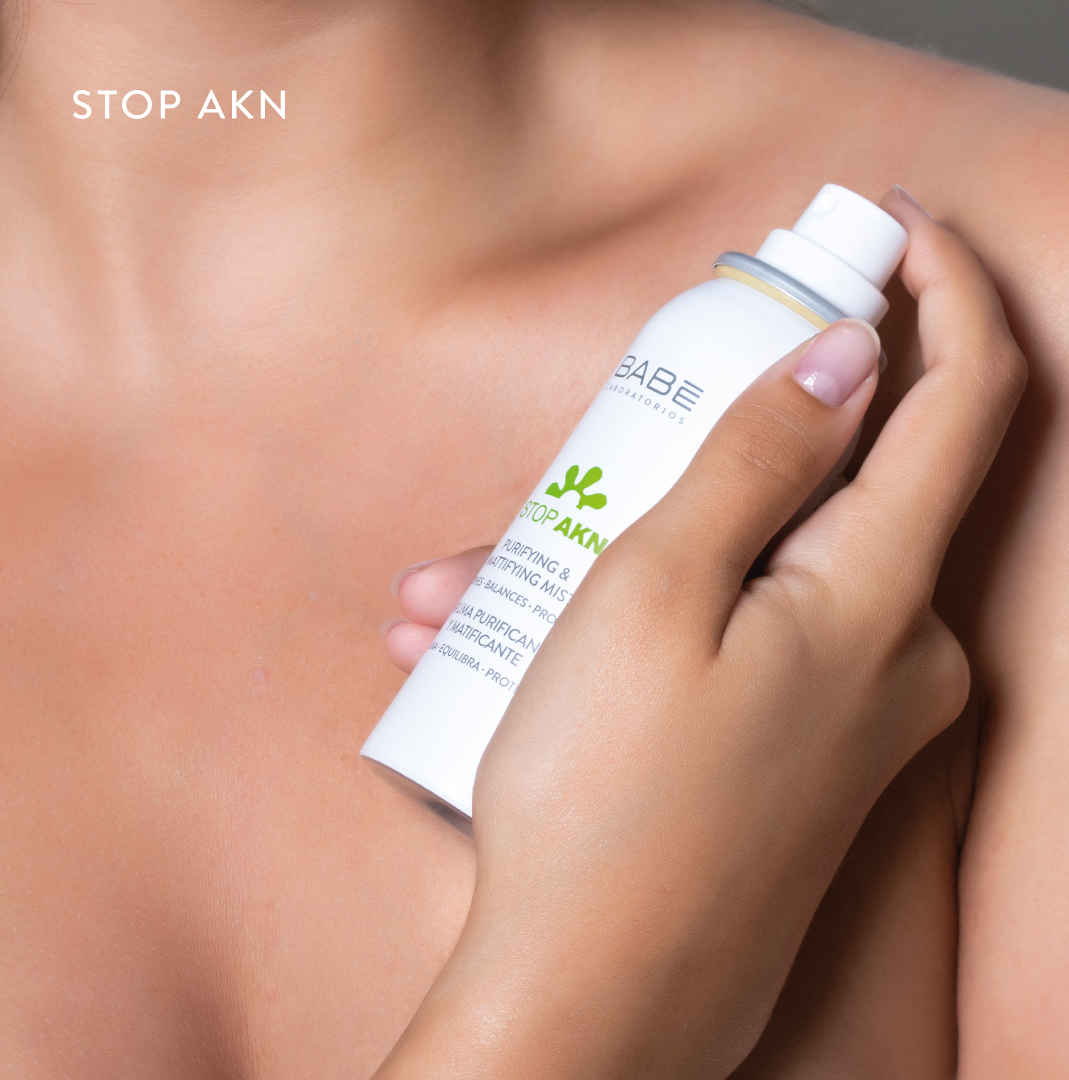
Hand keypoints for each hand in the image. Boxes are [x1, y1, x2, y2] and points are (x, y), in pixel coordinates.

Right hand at [375, 191, 1026, 1079]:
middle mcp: (892, 652)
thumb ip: (759, 461)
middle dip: (684, 454)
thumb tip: (843, 360)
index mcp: (880, 598)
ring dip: (613, 554)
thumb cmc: (607, 799)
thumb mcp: (656, 592)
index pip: (966, 396)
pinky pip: (728, 637)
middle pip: (814, 488)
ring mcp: (846, 708)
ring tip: (463, 593)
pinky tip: (499, 645)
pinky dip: (628, 621)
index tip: (884, 228)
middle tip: (556, 480)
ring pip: (743, 569)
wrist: (589, 1000)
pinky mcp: (795, 747)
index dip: (941, 289)